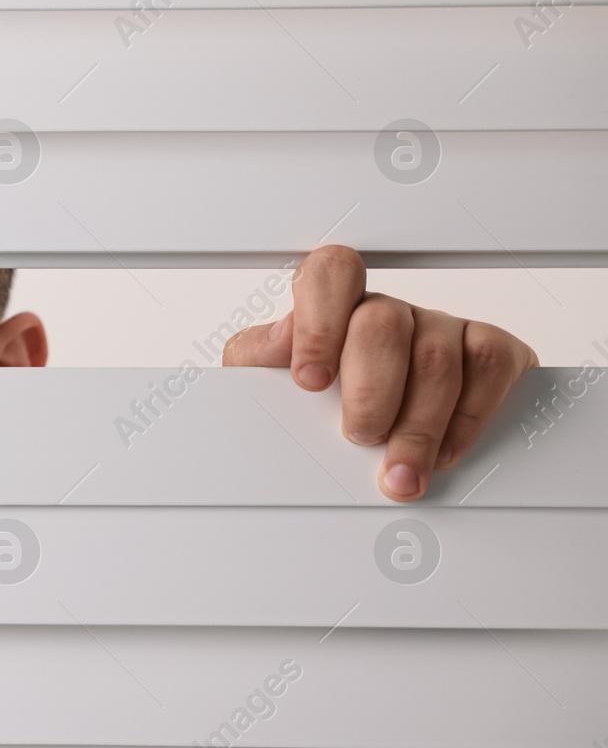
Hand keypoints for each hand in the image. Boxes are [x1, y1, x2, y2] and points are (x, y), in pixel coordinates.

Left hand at [223, 245, 537, 501]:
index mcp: (332, 307)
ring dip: (417, 426)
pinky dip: (468, 417)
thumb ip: (258, 358)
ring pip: (437, 357)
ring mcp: (440, 326)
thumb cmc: (315, 405)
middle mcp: (387, 312)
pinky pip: (490, 366)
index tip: (311, 381)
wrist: (361, 441)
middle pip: (382, 324)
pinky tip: (445, 450)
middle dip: (371, 391)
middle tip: (361, 435)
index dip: (320, 323)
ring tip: (399, 472)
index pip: (329, 274)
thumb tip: (278, 344)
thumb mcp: (265, 382)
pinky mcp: (488, 350)